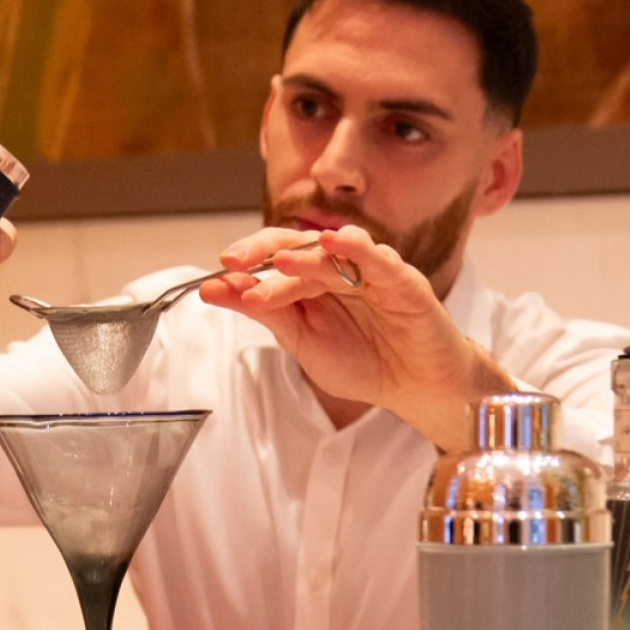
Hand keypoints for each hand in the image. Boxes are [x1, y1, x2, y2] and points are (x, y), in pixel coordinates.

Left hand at [200, 225, 513, 449]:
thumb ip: (263, 311)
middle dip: (264, 252)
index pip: (275, 260)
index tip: (216, 278)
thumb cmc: (365, 362)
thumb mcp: (302, 340)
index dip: (246, 266)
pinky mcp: (404, 281)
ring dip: (304, 257)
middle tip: (233, 263)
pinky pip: (379, 259)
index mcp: (314, 281)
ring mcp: (372, 271)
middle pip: (298, 248)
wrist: (417, 388)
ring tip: (279, 263)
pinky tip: (336, 241)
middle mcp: (341, 268)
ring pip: (332, 255)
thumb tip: (211, 289)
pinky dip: (358, 247)